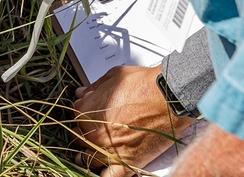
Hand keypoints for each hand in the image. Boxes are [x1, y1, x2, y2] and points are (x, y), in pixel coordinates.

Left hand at [73, 65, 193, 176]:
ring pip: (86, 160)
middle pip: (78, 138)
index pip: (74, 117)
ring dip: (88, 156)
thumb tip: (81, 93)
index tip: (92, 115)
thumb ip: (93, 88)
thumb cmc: (144, 84)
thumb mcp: (113, 77)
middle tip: (97, 131)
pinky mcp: (126, 163)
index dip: (83, 115)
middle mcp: (93, 132)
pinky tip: (104, 170)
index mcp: (85, 111)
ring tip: (97, 152)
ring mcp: (108, 150)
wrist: (169, 97)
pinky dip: (104, 175)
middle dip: (84, 134)